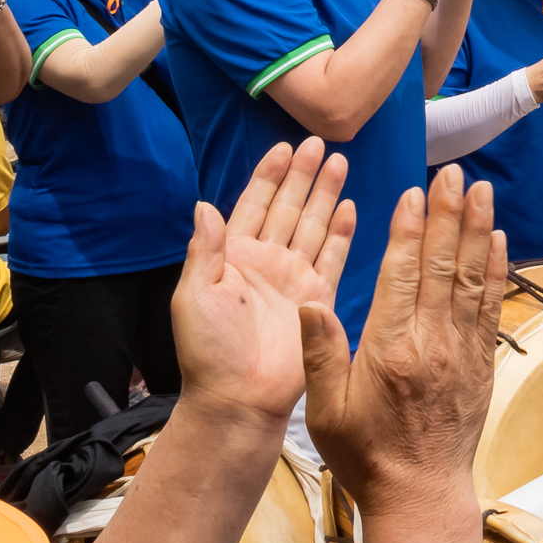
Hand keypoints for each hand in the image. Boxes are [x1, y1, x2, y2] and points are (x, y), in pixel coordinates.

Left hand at [174, 138, 356, 425]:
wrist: (239, 399)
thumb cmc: (210, 350)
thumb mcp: (193, 295)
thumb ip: (205, 249)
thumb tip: (204, 205)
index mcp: (233, 257)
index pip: (253, 205)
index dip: (268, 176)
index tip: (282, 147)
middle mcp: (266, 262)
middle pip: (288, 207)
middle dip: (303, 175)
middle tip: (319, 143)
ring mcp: (294, 279)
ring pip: (313, 225)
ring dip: (325, 194)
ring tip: (339, 161)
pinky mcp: (318, 299)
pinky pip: (331, 258)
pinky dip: (341, 233)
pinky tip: (349, 207)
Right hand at [299, 164, 506, 520]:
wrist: (421, 497)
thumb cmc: (366, 457)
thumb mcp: (325, 411)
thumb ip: (320, 353)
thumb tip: (308, 301)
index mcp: (389, 350)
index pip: (401, 275)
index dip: (407, 229)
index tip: (413, 192)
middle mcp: (432, 344)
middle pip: (442, 265)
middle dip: (447, 214)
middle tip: (453, 173)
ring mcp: (462, 352)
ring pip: (472, 278)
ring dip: (476, 230)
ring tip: (479, 191)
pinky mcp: (481, 363)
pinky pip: (490, 307)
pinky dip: (496, 270)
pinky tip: (497, 240)